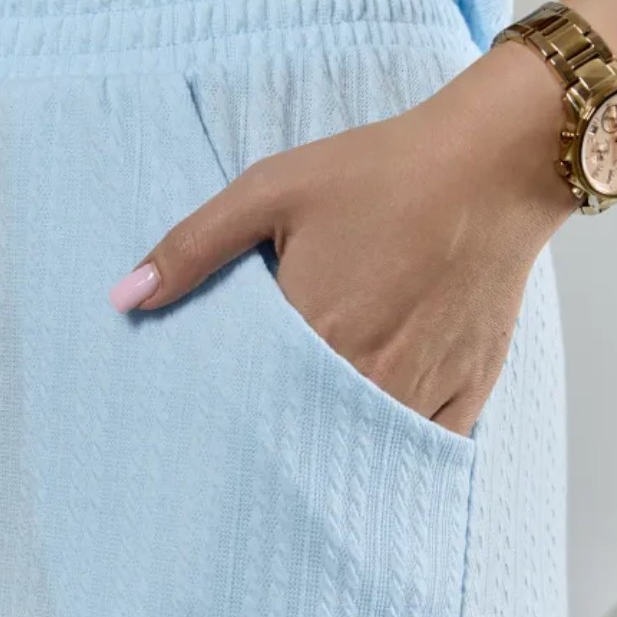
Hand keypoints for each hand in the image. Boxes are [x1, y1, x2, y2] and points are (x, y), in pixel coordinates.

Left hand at [108, 42, 577, 437]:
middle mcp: (367, 378)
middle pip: (303, 438)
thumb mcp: (270, 191)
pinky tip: (367, 443)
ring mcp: (422, 392)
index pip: (247, 407)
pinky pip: (420, 448)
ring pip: (359, 451)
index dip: (226, 417)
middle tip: (247, 451)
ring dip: (329, 451)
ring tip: (303, 450)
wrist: (493, 164)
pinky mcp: (468, 393)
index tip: (204, 429)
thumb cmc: (380, 173)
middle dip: (274, 444)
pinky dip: (390, 449)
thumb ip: (193, 247)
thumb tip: (124, 298)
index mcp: (312, 335)